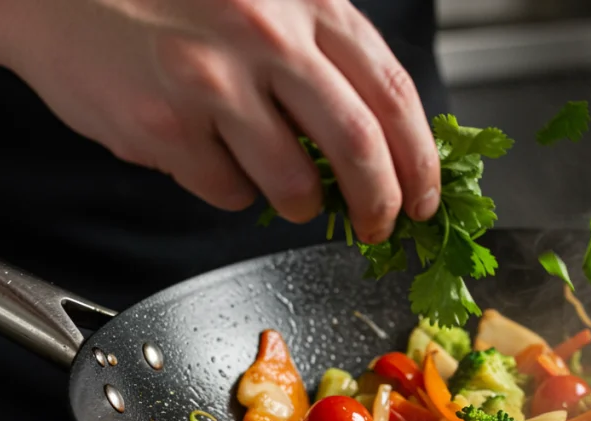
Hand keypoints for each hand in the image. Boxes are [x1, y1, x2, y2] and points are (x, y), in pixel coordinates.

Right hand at [0, 0, 441, 242]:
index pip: (394, 92)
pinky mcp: (164, 127)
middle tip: (381, 226)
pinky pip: (227, 192)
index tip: (426, 196)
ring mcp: (212, 81)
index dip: (421, 158)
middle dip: (382, 203)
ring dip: (300, 203)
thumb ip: (325, 56)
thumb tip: (388, 143)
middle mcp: (265, 35)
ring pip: (294, 185)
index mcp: (307, 1)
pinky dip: (232, 189)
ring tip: (281, 185)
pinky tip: (208, 152)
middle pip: (359, 147)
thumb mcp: (265, 0)